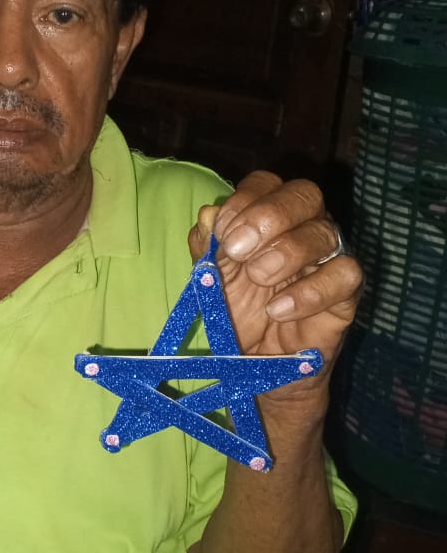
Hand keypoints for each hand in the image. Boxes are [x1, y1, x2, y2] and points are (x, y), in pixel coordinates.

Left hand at [188, 172, 362, 394]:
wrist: (256, 368)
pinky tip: (278, 310)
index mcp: (269, 218)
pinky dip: (310, 291)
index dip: (245, 200)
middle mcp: (304, 228)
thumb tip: (208, 215)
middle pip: (304, 195)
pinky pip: (346, 275)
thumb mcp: (211, 281)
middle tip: (238, 250)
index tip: (222, 232)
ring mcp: (328, 258)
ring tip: (258, 279)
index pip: (266, 184)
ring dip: (287, 251)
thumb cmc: (238, 315)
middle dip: (269, 216)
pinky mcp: (346, 294)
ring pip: (326, 232)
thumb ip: (206, 249)